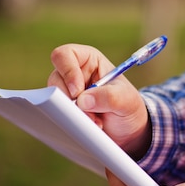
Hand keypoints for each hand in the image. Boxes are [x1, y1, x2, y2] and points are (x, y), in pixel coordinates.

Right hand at [48, 44, 150, 158]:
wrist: (129, 130)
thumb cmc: (129, 107)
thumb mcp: (127, 101)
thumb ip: (109, 97)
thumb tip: (82, 100)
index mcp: (89, 60)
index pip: (65, 55)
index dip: (68, 71)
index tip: (78, 91)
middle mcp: (75, 73)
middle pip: (55, 79)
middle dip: (70, 99)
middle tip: (89, 113)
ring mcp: (68, 92)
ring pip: (54, 99)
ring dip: (73, 113)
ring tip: (96, 121)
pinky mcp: (65, 109)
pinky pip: (57, 114)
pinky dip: (72, 121)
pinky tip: (89, 126)